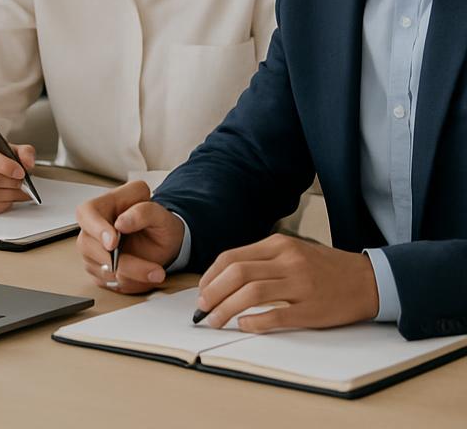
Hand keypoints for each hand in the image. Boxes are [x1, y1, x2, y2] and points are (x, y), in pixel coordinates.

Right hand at [0, 136, 35, 213]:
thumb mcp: (9, 147)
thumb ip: (23, 151)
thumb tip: (29, 163)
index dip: (5, 165)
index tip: (20, 172)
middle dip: (10, 182)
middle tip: (23, 182)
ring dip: (10, 195)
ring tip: (20, 190)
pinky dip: (3, 205)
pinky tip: (10, 198)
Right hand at [76, 181, 183, 292]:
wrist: (162, 241)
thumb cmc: (157, 222)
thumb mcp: (158, 212)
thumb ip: (142, 213)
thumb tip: (121, 224)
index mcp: (103, 205)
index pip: (86, 214)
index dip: (97, 229)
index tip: (113, 243)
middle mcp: (92, 227)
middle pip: (89, 246)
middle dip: (122, 262)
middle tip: (151, 268)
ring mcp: (93, 250)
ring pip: (99, 267)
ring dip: (129, 275)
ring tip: (153, 271)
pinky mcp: (98, 269)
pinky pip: (106, 281)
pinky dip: (128, 282)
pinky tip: (143, 275)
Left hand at [196, 234, 379, 330]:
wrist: (367, 280)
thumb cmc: (325, 267)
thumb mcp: (292, 251)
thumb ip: (263, 259)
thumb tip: (225, 277)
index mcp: (278, 244)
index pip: (232, 257)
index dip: (211, 276)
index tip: (201, 291)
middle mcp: (287, 260)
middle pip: (237, 274)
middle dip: (213, 293)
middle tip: (202, 308)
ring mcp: (300, 284)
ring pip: (251, 294)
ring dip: (226, 309)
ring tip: (215, 320)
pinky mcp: (311, 309)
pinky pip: (276, 315)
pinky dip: (254, 321)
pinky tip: (244, 325)